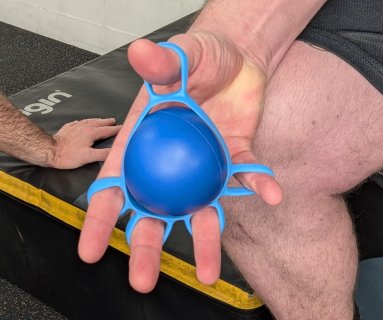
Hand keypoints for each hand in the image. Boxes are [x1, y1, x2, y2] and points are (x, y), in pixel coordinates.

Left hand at [49, 118, 120, 168]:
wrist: (48, 150)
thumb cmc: (68, 155)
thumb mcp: (88, 157)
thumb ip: (103, 154)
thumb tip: (116, 152)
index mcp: (91, 133)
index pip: (107, 130)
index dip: (116, 129)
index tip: (124, 128)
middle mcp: (84, 127)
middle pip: (99, 123)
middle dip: (107, 122)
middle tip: (114, 121)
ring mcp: (75, 126)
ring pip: (89, 121)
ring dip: (97, 120)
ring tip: (102, 120)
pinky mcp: (67, 128)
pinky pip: (78, 122)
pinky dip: (84, 122)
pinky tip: (83, 123)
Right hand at [78, 33, 281, 291]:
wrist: (239, 57)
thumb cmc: (202, 57)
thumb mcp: (181, 57)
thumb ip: (161, 62)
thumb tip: (140, 52)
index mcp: (143, 141)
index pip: (114, 182)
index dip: (100, 217)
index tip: (90, 250)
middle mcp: (168, 162)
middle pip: (152, 210)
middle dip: (146, 246)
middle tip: (142, 280)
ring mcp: (202, 165)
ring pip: (198, 209)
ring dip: (204, 241)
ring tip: (208, 273)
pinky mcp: (233, 159)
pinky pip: (244, 178)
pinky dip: (257, 186)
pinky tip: (269, 193)